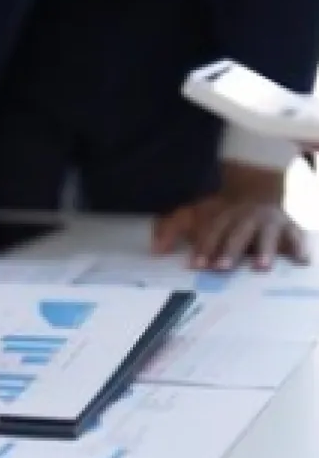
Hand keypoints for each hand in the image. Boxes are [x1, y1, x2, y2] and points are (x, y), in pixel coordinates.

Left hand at [152, 163, 307, 269]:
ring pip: (267, 234)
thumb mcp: (198, 215)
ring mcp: (270, 221)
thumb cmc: (225, 214)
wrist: (264, 188)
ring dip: (265, 249)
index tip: (196, 265)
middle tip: (222, 268)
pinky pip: (298, 235)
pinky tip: (301, 260)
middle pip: (237, 233)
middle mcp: (246, 217)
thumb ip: (174, 228)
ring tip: (262, 266)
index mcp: (224, 214)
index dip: (203, 247)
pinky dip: (301, 246)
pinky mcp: (292, 226)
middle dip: (229, 250)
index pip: (212, 231)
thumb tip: (155, 249)